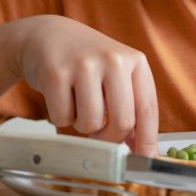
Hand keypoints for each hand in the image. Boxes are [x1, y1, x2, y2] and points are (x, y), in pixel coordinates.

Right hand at [13, 15, 158, 155]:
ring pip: (91, 123)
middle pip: (122, 122)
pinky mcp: (56, 73)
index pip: (148, 109)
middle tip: (99, 134)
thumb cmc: (87, 62)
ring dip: (82, 125)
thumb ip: (131, 109)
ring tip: (78, 103)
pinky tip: (61, 95)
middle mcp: (114, 60)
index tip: (146, 160)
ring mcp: (84, 64)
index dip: (147, 141)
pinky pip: (62, 118)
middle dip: (109, 138)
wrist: (48, 35)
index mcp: (135, 61)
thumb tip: (142, 151)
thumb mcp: (116, 76)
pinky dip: (61, 116)